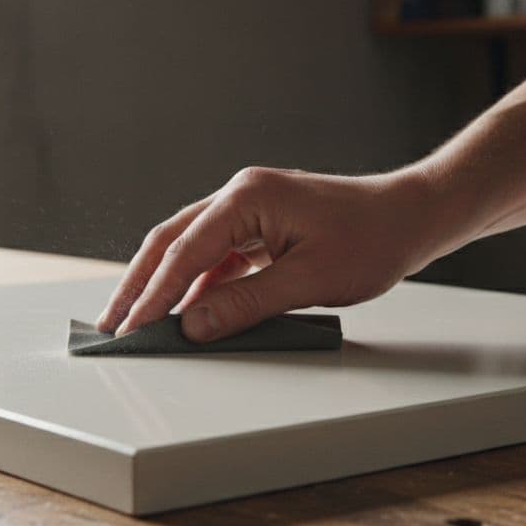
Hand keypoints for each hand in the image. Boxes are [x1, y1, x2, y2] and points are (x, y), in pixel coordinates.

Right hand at [97, 166, 442, 341]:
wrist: (413, 215)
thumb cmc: (373, 239)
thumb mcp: (308, 280)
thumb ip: (245, 304)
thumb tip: (193, 327)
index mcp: (246, 197)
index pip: (184, 251)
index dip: (153, 295)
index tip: (131, 329)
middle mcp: (240, 195)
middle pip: (172, 242)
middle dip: (140, 286)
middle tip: (112, 325)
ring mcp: (249, 208)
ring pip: (190, 248)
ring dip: (164, 285)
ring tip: (137, 322)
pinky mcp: (261, 225)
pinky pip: (216, 255)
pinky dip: (197, 284)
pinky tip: (185, 313)